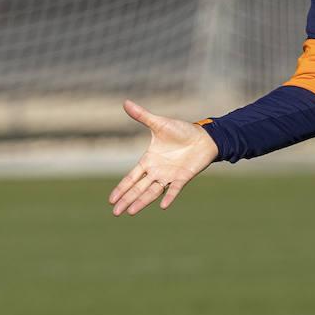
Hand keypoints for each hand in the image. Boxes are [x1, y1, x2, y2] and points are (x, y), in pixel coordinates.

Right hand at [109, 100, 218, 215]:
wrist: (203, 137)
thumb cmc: (181, 131)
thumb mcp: (159, 123)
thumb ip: (142, 116)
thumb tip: (125, 102)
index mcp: (149, 161)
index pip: (131, 177)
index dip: (121, 188)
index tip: (111, 199)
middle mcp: (157, 171)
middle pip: (138, 188)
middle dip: (126, 199)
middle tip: (115, 212)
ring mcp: (169, 176)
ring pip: (152, 192)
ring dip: (142, 202)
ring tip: (131, 212)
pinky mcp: (183, 178)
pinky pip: (174, 189)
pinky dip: (169, 197)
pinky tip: (162, 206)